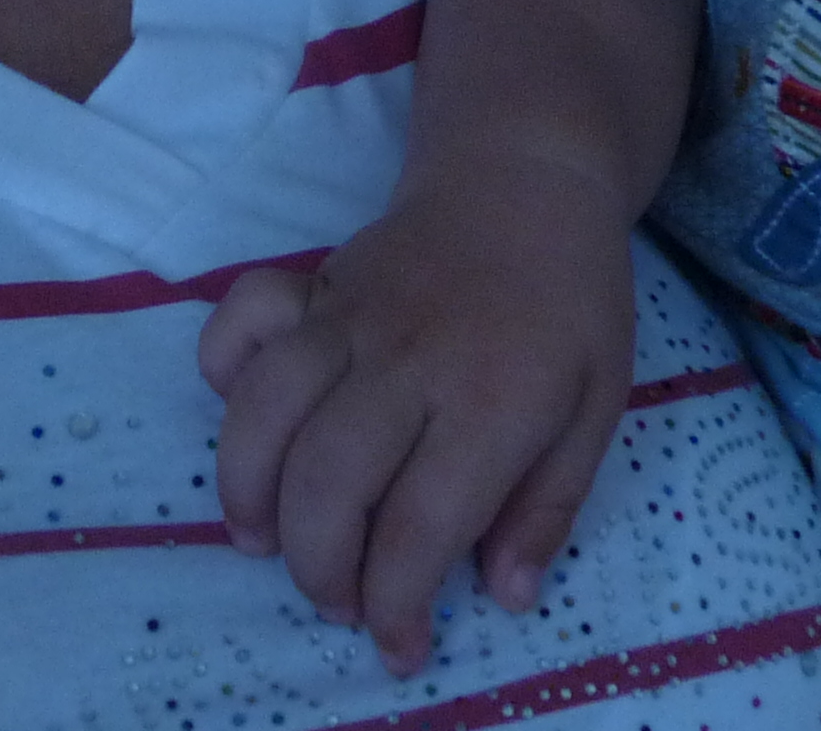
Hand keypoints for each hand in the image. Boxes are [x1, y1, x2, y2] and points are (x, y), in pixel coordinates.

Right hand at [196, 165, 633, 674]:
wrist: (526, 177)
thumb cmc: (570, 304)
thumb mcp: (598, 409)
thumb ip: (549, 507)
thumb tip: (504, 595)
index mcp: (491, 401)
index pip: (419, 526)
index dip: (397, 604)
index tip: (400, 644)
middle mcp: (409, 360)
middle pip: (329, 481)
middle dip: (319, 567)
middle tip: (339, 600)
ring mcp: (350, 315)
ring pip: (266, 411)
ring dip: (250, 492)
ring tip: (264, 541)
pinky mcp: (313, 285)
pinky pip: (241, 322)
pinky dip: (222, 373)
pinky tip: (245, 420)